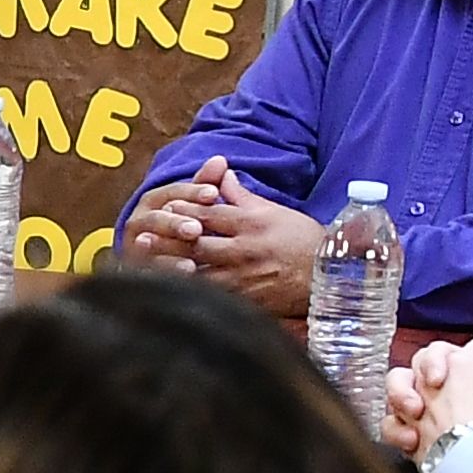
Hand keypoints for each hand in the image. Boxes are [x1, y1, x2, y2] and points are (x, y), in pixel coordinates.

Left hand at [138, 164, 320, 315]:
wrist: (329, 274)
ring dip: (173, 270)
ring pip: (201, 273)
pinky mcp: (248, 301)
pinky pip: (214, 298)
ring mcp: (245, 278)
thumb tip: (220, 171)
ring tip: (148, 267)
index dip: (185, 211)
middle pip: (199, 244)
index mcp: (251, 224)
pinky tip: (172, 294)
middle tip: (143, 238)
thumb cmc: (301, 238)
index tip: (164, 208)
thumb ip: (241, 194)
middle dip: (170, 240)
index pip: (210, 214)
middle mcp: (245, 250)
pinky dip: (193, 295)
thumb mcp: (273, 210)